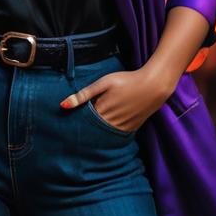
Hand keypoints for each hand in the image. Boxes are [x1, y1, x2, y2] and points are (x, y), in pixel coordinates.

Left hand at [59, 67, 175, 134]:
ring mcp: (121, 127)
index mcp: (100, 111)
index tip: (68, 120)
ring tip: (94, 125)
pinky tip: (107, 127)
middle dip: (84, 128)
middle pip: (91, 130)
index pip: (82, 121)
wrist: (153, 85)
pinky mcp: (130, 129)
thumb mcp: (103, 83)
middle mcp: (110, 122)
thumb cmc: (127, 80)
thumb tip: (62, 106)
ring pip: (103, 134)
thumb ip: (83, 95)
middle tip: (75, 127)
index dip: (75, 120)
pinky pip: (115, 135)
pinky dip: (109, 133)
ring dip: (96, 132)